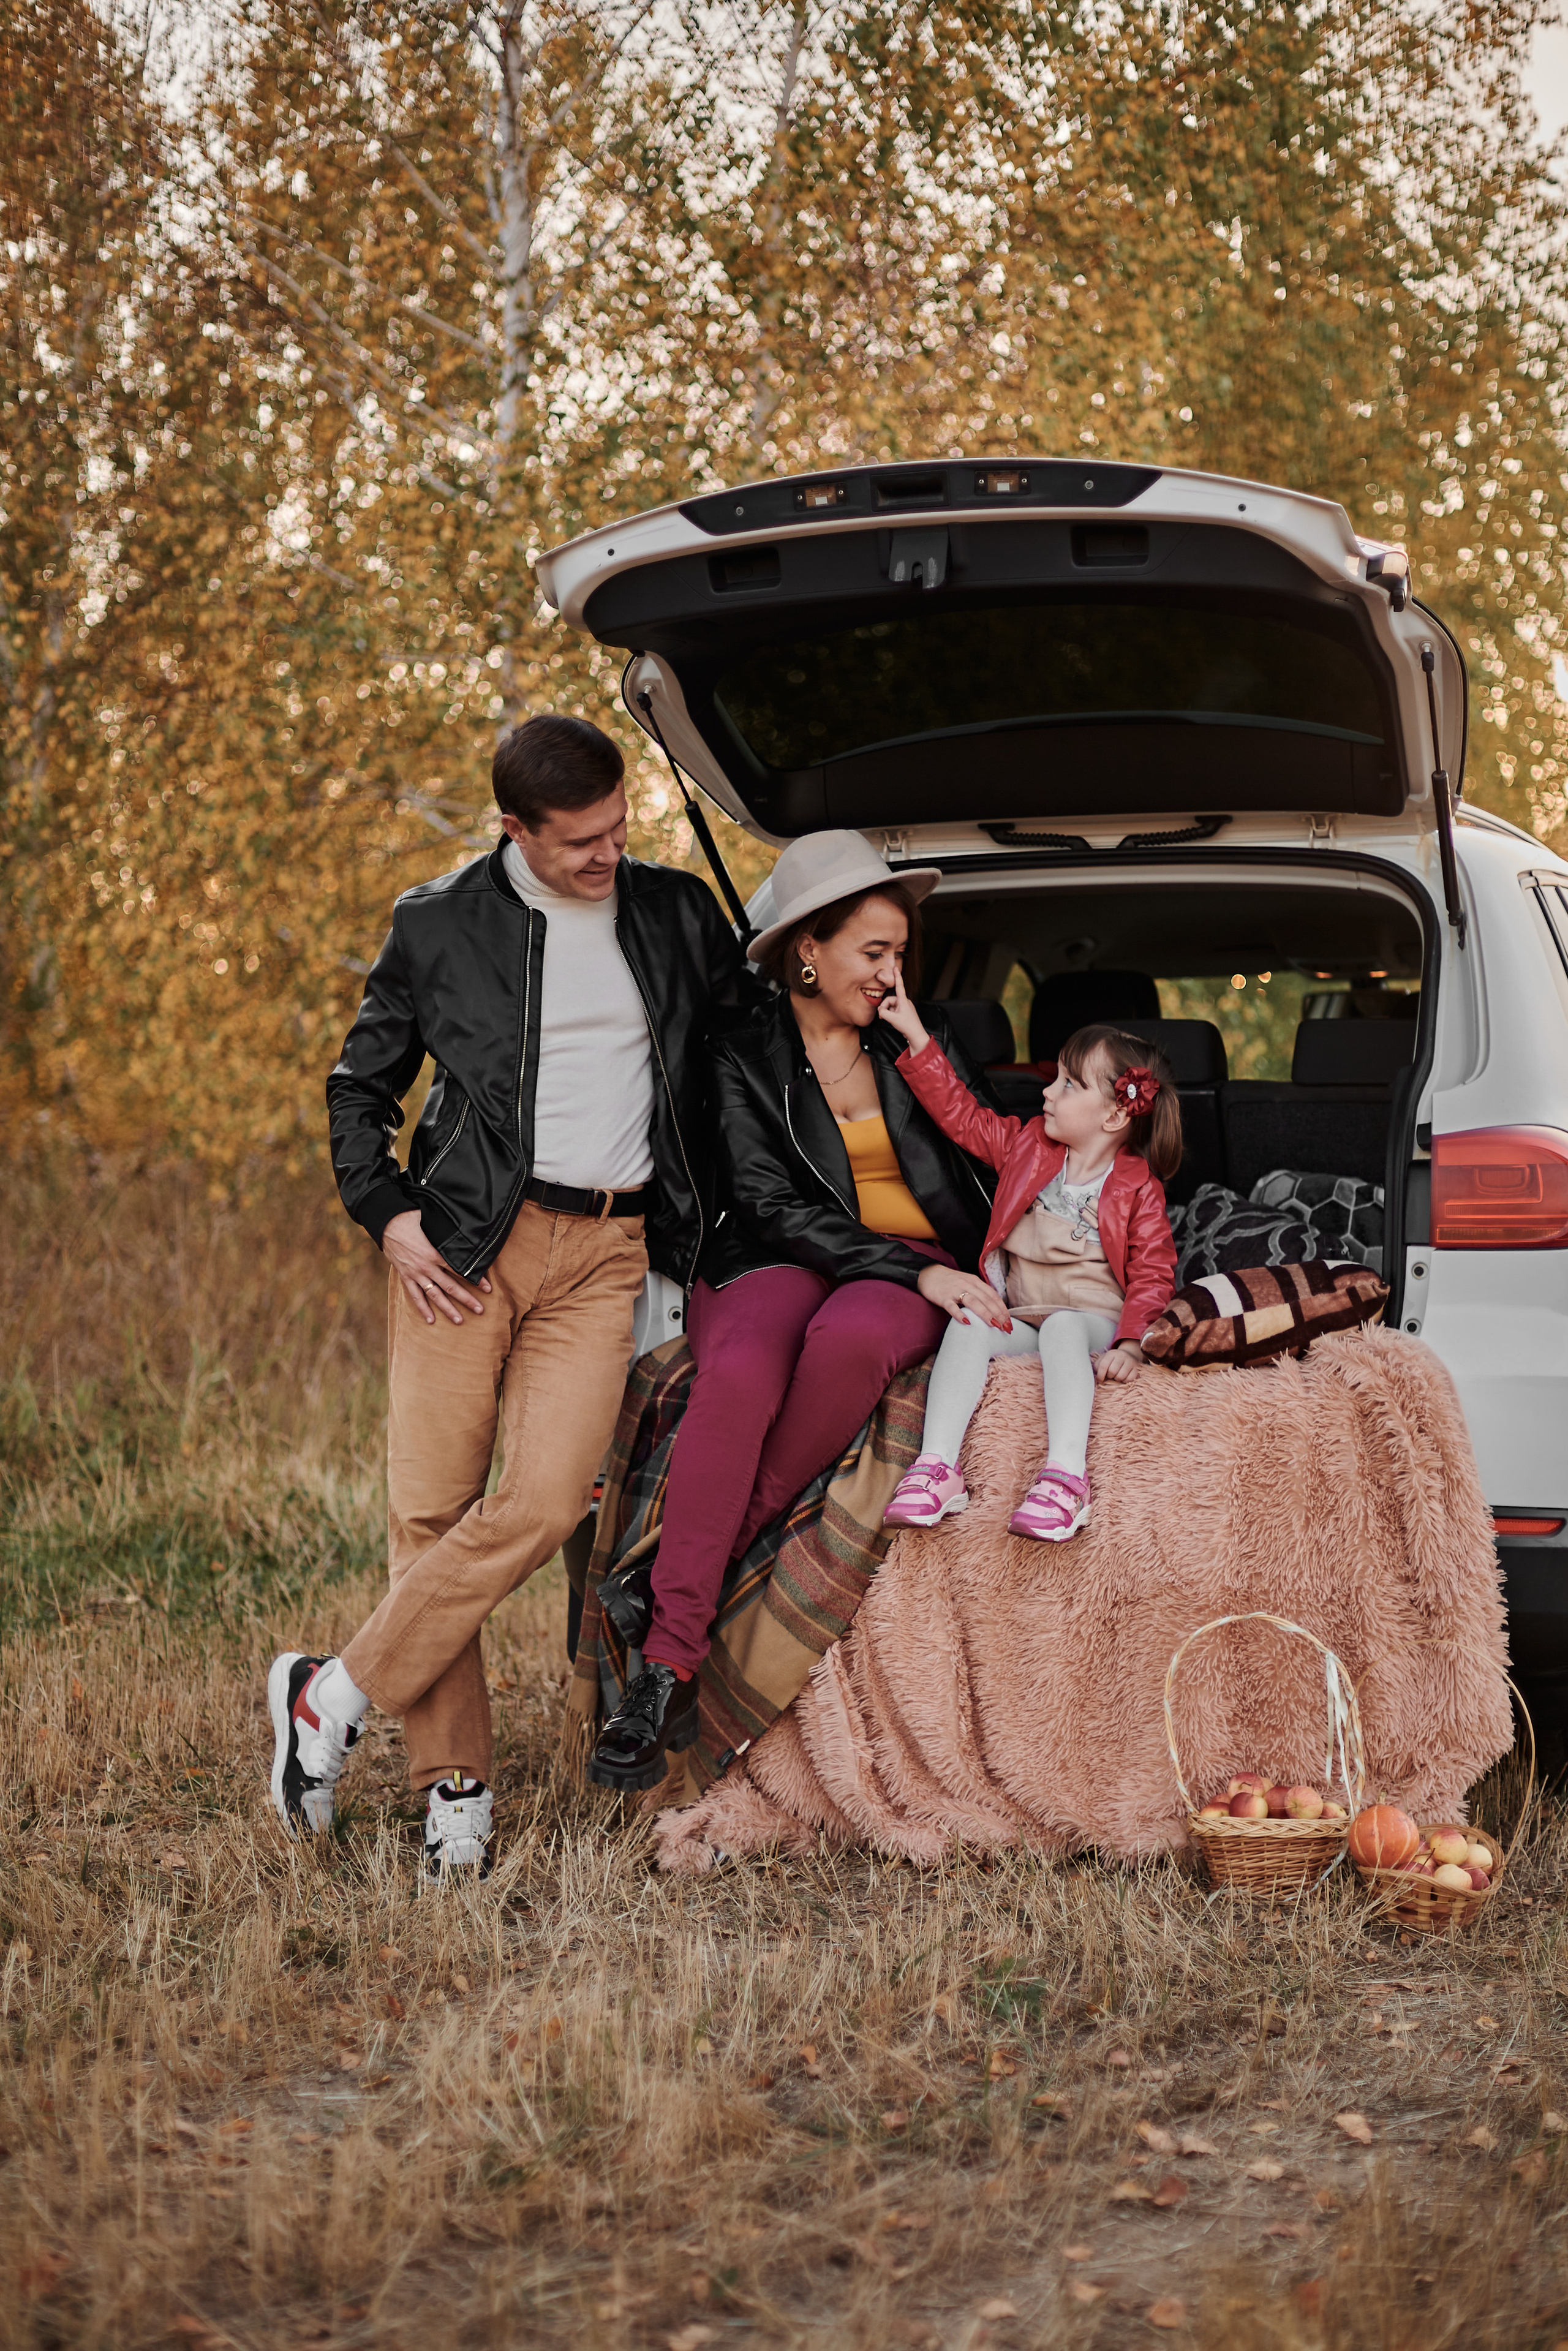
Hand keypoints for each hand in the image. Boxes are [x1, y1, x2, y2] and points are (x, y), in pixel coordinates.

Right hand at [382, 1210, 491, 1325]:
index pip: (460, 1270)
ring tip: (459, 1320)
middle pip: (450, 1287)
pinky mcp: (405, 1276)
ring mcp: (415, 1274)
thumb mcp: (432, 1223)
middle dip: (467, 1299)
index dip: (475, 1279)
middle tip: (480, 1310)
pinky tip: (431, 1320)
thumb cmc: (411, 1218)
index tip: (488, 1288)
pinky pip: (415, 1296)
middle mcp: (427, 1267)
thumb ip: (446, 1233)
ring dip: (448, 1309)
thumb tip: (463, 1230)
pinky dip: (423, 1308)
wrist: (387, 1224)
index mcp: (435, 1253)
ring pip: (435, 1295)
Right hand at [876, 968, 929, 1054]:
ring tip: (887, 1019)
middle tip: (882, 1016)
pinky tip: (891, 1021)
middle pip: (890, 1000)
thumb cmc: (907, 1025)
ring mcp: (904, 1007)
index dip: (897, 976)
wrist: (915, 1035)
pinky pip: (894, 1010)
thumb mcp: (892, 1018)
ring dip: (887, 1012)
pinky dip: (890, 1015)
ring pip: (891, 1006)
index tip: (896, 968)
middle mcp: (904, 1002)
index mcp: (903, 1000)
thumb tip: (880, 1011)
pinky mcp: (904, 1013)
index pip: (899, 986)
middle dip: (884, 1007)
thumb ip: (883, 1012)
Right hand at [917, 1261, 1011, 1330]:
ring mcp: (955, 1290)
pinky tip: (967, 1323)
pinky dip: (960, 1314)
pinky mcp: (943, 1297)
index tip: (1009, 1322)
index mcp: (975, 1282)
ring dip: (985, 1314)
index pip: (993, 1295)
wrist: (928, 1274)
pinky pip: (952, 1306)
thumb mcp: (968, 1284)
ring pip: (973, 1302)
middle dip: (998, 1314)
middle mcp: (967, 1284)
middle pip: (986, 1299)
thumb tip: (995, 1310)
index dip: (1002, 1309)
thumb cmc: (950, 1282)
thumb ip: (979, 1293)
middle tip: (1006, 1327)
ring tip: (994, 1325)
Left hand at [1094, 1339, 1143, 1383]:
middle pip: (1112, 1371)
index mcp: (1111, 1353)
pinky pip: (1129, 1379)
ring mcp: (1130, 1361)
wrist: (1129, 1355)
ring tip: (1116, 1376)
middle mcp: (1121, 1356)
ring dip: (1117, 1379)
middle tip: (1110, 1376)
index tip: (1100, 1380)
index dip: (1100, 1375)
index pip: (1103, 1365)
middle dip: (1109, 1376)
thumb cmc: (1112, 1361)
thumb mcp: (1103, 1360)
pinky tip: (1124, 1377)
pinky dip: (1125, 1381)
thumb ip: (1097, 1366)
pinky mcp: (1137, 1368)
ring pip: (1120, 1376)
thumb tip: (1094, 1377)